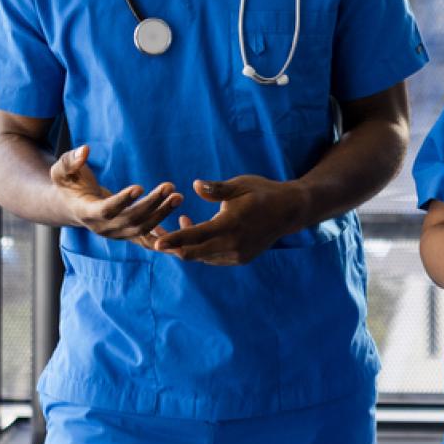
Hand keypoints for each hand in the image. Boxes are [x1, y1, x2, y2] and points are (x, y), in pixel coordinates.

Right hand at [50, 145, 181, 249]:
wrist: (71, 206)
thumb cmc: (68, 184)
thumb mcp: (62, 171)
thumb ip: (71, 160)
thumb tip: (85, 150)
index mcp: (87, 213)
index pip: (106, 210)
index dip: (122, 200)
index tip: (140, 186)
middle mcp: (103, 229)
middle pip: (131, 220)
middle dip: (152, 204)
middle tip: (170, 187)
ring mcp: (117, 235)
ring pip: (143, 230)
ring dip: (163, 214)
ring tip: (178, 196)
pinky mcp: (128, 235)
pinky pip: (149, 239)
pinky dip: (166, 236)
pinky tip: (183, 223)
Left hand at [152, 176, 304, 265]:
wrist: (289, 211)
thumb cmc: (262, 192)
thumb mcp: (240, 185)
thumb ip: (217, 189)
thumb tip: (196, 185)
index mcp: (232, 224)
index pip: (196, 235)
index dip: (174, 239)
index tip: (155, 241)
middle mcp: (234, 244)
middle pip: (195, 253)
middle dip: (173, 248)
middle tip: (154, 239)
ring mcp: (238, 254)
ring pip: (202, 257)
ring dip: (186, 247)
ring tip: (173, 227)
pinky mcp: (240, 258)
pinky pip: (213, 258)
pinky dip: (201, 249)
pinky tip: (194, 232)